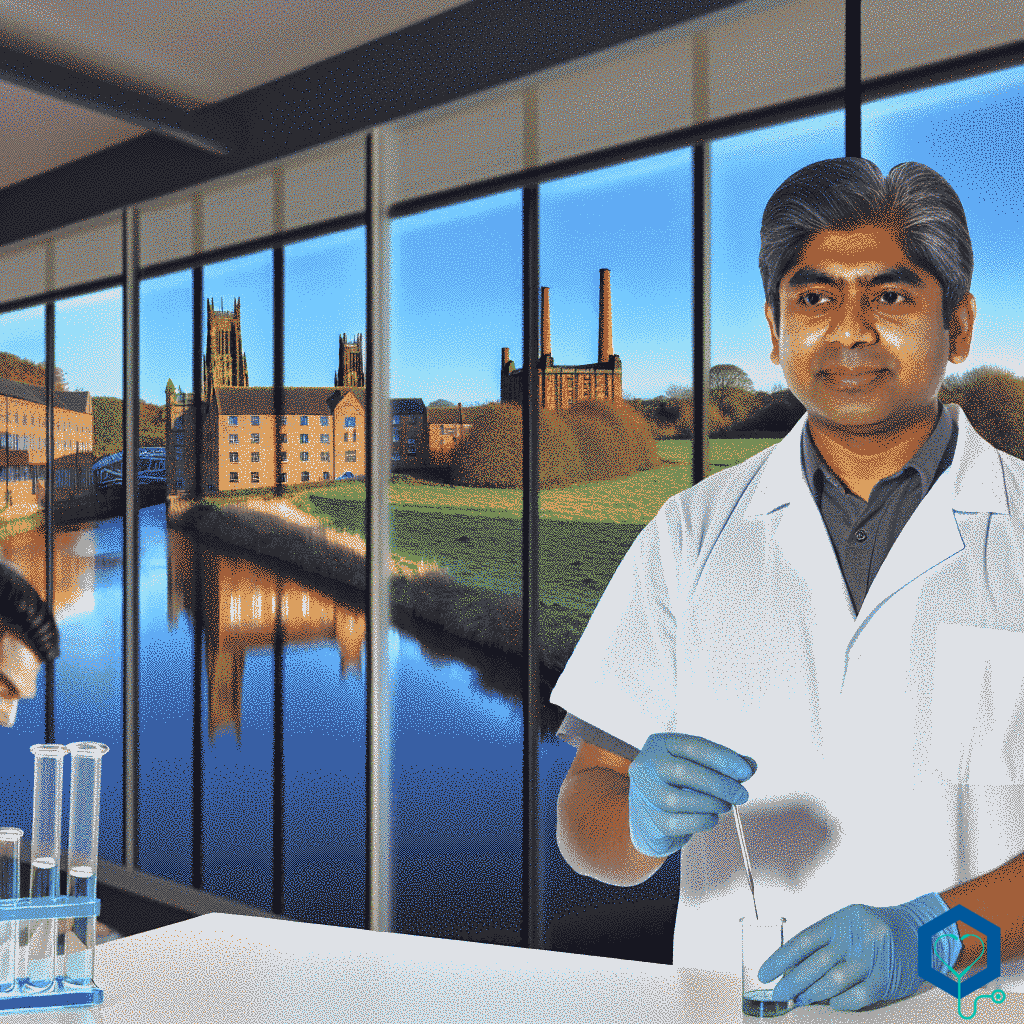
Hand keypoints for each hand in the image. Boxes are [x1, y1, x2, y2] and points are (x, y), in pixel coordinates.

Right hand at [626, 732, 755, 858]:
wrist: (649, 815)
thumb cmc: (678, 784)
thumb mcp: (696, 765)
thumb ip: (722, 764)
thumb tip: (750, 765)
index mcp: (660, 744)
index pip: (693, 745)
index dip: (722, 758)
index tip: (746, 771)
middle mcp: (646, 765)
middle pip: (684, 772)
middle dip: (719, 784)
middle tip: (742, 795)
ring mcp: (644, 793)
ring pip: (678, 800)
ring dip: (710, 803)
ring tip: (725, 805)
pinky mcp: (648, 820)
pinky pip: (678, 823)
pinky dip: (702, 820)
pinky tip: (712, 817)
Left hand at [761, 896, 945, 1010]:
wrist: (921, 932)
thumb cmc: (876, 929)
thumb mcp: (848, 924)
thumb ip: (825, 942)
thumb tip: (793, 966)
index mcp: (841, 920)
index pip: (803, 940)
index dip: (781, 958)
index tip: (766, 972)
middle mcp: (856, 937)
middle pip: (815, 963)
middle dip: (792, 980)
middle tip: (778, 992)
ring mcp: (872, 959)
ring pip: (834, 981)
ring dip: (813, 993)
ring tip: (799, 999)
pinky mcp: (886, 979)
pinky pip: (857, 995)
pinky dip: (841, 1001)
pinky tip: (831, 1003)